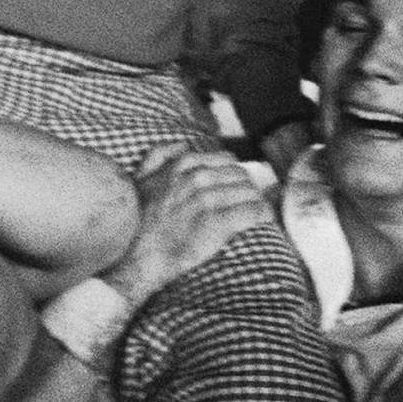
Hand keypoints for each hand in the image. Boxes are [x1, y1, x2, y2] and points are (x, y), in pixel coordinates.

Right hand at [104, 144, 274, 306]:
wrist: (139, 257)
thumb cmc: (140, 222)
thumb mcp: (141, 179)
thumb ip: (158, 156)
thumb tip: (182, 144)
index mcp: (181, 165)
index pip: (226, 160)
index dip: (235, 174)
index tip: (239, 186)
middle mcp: (195, 178)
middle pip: (240, 175)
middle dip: (249, 187)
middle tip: (252, 201)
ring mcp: (206, 200)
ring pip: (249, 192)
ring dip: (258, 201)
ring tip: (261, 212)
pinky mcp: (216, 223)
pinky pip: (252, 212)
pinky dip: (262, 215)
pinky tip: (264, 220)